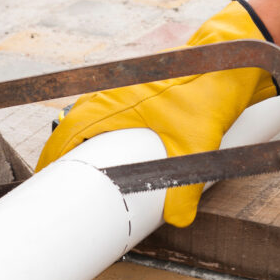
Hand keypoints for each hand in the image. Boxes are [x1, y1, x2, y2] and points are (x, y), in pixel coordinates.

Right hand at [35, 0, 276, 226]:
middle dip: (63, 152)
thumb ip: (186, 187)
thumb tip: (178, 220)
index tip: (46, 177)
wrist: (232, 60)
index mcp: (114, 101)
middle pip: (72, 124)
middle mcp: (113, 92)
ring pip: (88, 115)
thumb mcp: (199, 143)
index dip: (53, 155)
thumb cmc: (209, 91)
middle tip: (59, 181)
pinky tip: (111, 148)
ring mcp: (125, 89)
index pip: (68, 130)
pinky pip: (107, 111)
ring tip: (81, 169)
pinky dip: (100, 129)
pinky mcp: (140, 91)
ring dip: (81, 139)